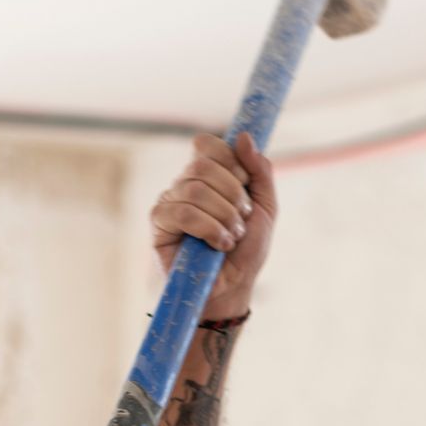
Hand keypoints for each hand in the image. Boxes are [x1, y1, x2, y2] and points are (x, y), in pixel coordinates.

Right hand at [151, 131, 276, 317]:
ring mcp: (169, 202)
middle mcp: (185, 184)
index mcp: (208, 175)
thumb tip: (244, 137)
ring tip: (232, 237)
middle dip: (233, 194)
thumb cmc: (246, 251)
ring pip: (195, 189)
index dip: (230, 159)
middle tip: (242, 219)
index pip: (207, 145)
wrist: (233, 288)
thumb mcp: (265, 208)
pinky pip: (183, 213)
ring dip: (224, 216)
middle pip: (204, 165)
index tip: (246, 184)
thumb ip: (260, 172)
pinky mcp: (159, 224)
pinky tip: (218, 245)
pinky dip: (209, 229)